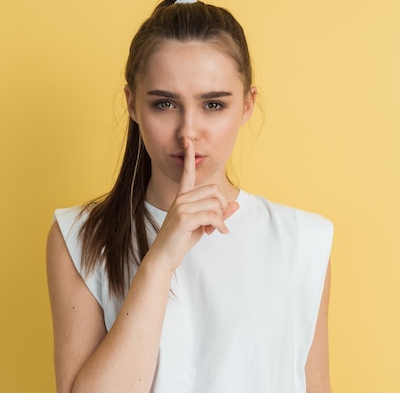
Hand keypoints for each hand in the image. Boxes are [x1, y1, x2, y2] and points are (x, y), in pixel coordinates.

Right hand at [146, 137, 238, 271]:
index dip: (188, 157)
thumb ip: (218, 214)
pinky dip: (220, 225)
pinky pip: (212, 216)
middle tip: (218, 221)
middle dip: (222, 206)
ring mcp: (181, 207)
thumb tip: (235, 204)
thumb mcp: (202, 225)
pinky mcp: (184, 218)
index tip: (187, 141)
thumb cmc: (181, 240)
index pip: (187, 173)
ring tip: (215, 229)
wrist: (164, 256)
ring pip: (215, 204)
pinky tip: (219, 233)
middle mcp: (181, 198)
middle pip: (213, 190)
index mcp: (182, 197)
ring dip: (221, 219)